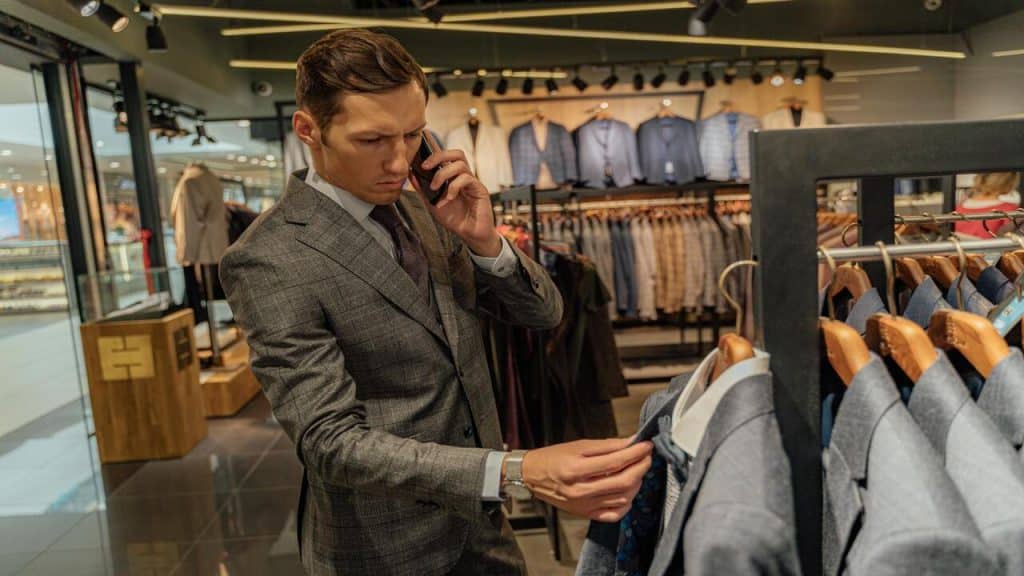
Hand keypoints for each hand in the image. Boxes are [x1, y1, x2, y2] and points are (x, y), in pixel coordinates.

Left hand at [411, 149, 501, 256]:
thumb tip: (411, 174)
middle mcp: (464, 176)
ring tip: (434, 188)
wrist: (469, 234)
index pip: (447, 156)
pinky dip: (453, 187)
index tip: (419, 160)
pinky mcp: (480, 189)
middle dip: (438, 157)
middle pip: (456, 153)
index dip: (434, 153)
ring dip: (443, 174)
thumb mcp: (433, 203)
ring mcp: (472, 182)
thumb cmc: (455, 219)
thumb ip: (423, 189)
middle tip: (425, 167)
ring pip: (460, 164)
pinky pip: (466, 179)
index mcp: (454, 177)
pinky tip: (448, 199)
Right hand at [519, 437, 652, 522]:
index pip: (616, 461)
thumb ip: (607, 446)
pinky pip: (614, 514)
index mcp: (576, 469)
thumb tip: (631, 443)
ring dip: (636, 483)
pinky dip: (627, 503)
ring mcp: (584, 505)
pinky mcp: (586, 514)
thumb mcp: (579, 445)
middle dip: (641, 467)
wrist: (533, 476)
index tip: (646, 445)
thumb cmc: (553, 458)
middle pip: (623, 482)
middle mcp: (580, 490)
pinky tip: (628, 491)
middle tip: (647, 456)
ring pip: (623, 498)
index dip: (636, 453)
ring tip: (637, 470)